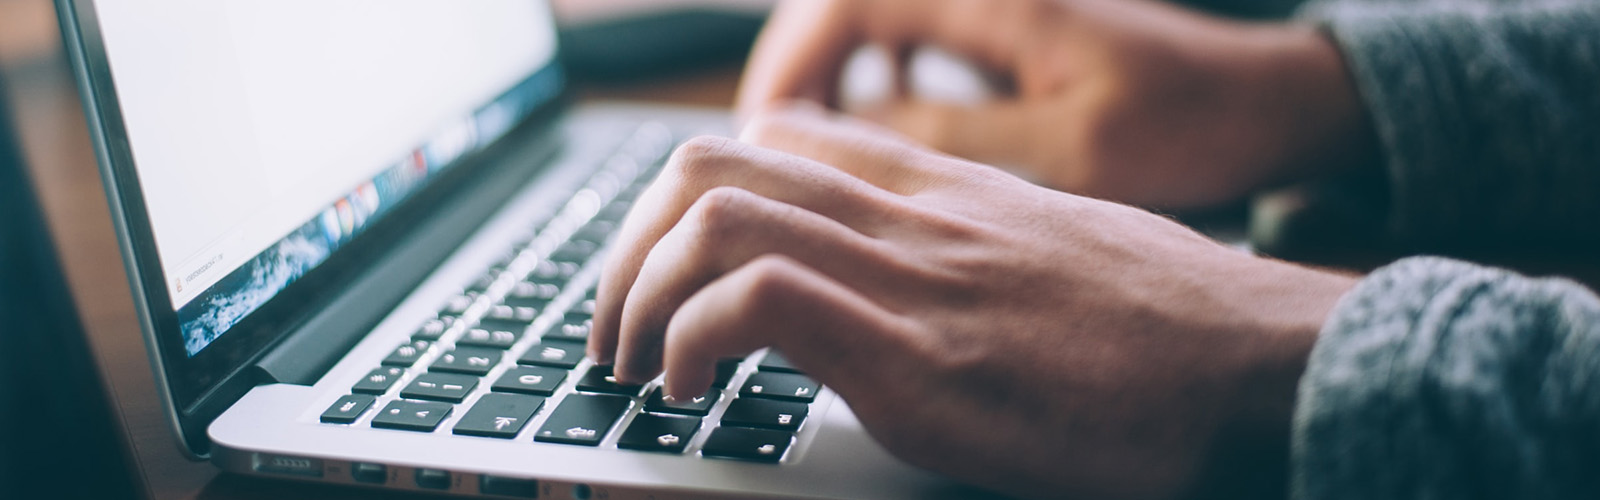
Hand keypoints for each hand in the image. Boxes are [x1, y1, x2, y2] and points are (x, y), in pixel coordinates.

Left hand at [589, 106, 1356, 497]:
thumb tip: (911, 290)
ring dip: (637, 294)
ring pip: (714, 215)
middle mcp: (912, 216)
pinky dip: (692, 340)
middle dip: (628, 248)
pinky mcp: (920, 357)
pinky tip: (692, 391)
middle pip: (713, 164)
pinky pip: (759, 301)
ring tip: (634, 365)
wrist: (1266, 365)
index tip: (665, 272)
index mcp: (940, 192)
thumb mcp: (1054, 255)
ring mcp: (913, 278)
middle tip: (615, 328)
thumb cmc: (1173, 329)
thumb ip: (967, 251)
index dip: (687, 200)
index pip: (776, 140)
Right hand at [737, 0, 1375, 208]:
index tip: (758, 137)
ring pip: (870, 27)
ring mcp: (994, 8)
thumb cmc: (1191, 124)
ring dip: (826, 82)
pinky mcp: (1007, 34)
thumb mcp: (1066, 146)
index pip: (849, 5)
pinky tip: (873, 137)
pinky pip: (909, 45)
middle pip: (842, 8)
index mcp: (993, 0)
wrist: (1273, 104)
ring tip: (799, 155)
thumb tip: (837, 140)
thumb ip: (948, 136)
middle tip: (760, 152)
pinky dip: (874, 87)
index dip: (789, 68)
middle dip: (789, 76)